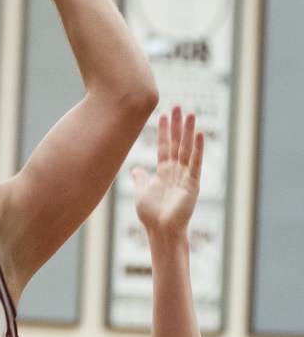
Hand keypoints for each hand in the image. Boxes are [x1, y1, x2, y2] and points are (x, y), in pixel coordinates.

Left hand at [132, 106, 203, 237]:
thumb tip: (136, 169)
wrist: (161, 230)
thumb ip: (141, 179)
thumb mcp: (142, 192)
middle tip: (178, 106)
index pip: (164, 146)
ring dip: (188, 131)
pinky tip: (199, 134)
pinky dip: (198, 149)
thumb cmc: (151, 215)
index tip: (164, 114)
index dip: (164, 131)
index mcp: (164, 171)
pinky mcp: (192, 184)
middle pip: (177, 143)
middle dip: (177, 125)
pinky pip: (195, 163)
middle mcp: (176, 171)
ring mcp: (185, 176)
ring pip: (187, 149)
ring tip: (190, 113)